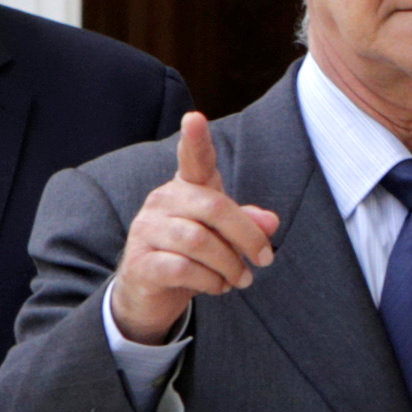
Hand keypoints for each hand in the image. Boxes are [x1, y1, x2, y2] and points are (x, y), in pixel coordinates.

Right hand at [110, 113, 280, 345]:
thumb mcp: (225, 237)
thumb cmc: (194, 256)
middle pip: (213, 207)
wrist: (152, 293)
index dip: (195, 140)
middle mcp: (162, 202)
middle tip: (265, 259)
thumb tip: (271, 221)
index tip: (195, 118)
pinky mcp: (140, 263)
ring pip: (199, 241)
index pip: (192, 160)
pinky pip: (183, 268)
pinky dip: (210, 281)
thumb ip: (247, 224)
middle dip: (247, 236)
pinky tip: (217, 286)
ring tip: (240, 278)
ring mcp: (146, 231)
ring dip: (230, 265)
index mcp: (186, 189)